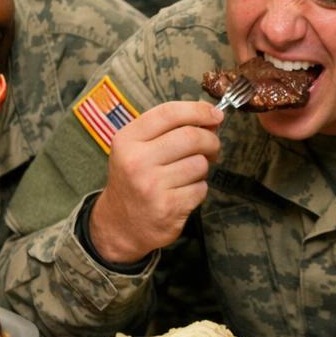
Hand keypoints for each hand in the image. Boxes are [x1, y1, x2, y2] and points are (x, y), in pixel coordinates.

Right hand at [88, 102, 222, 264]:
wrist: (119, 225)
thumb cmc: (134, 180)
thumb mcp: (139, 149)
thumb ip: (170, 131)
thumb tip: (211, 118)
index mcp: (127, 140)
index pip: (169, 113)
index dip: (198, 110)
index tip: (216, 115)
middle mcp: (137, 161)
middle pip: (190, 137)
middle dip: (210, 140)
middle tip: (213, 147)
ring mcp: (152, 186)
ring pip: (199, 164)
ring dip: (202, 168)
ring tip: (188, 175)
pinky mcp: (168, 207)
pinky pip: (200, 188)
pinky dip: (199, 189)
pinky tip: (183, 193)